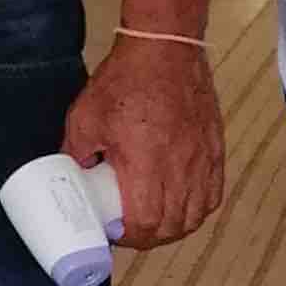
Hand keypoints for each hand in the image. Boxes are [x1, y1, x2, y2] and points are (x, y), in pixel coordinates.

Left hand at [67, 34, 223, 247]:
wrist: (165, 48)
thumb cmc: (126, 79)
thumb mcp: (85, 117)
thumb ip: (75, 151)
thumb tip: (73, 174)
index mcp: (145, 165)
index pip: (145, 223)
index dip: (128, 236)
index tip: (114, 230)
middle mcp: (179, 168)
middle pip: (171, 227)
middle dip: (149, 237)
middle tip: (131, 230)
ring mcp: (200, 161)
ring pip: (195, 215)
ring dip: (174, 227)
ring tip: (156, 222)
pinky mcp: (213, 150)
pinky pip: (213, 194)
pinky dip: (198, 209)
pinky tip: (182, 206)